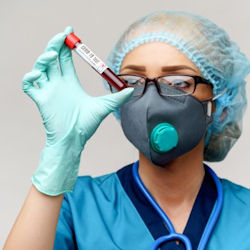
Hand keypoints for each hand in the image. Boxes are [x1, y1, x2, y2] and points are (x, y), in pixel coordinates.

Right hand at [22, 26, 133, 195]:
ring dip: (43, 59)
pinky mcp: (40, 100)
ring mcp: (48, 91)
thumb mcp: (104, 107)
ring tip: (51, 56)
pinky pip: (29, 85)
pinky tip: (38, 74)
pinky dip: (30, 77)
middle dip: (55, 45)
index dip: (66, 45)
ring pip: (40, 68)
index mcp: (70, 83)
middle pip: (52, 59)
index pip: (65, 59)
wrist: (74, 140)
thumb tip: (132, 89)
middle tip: (62, 36)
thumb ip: (117, 98)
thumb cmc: (86, 125)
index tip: (70, 32)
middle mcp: (58, 84)